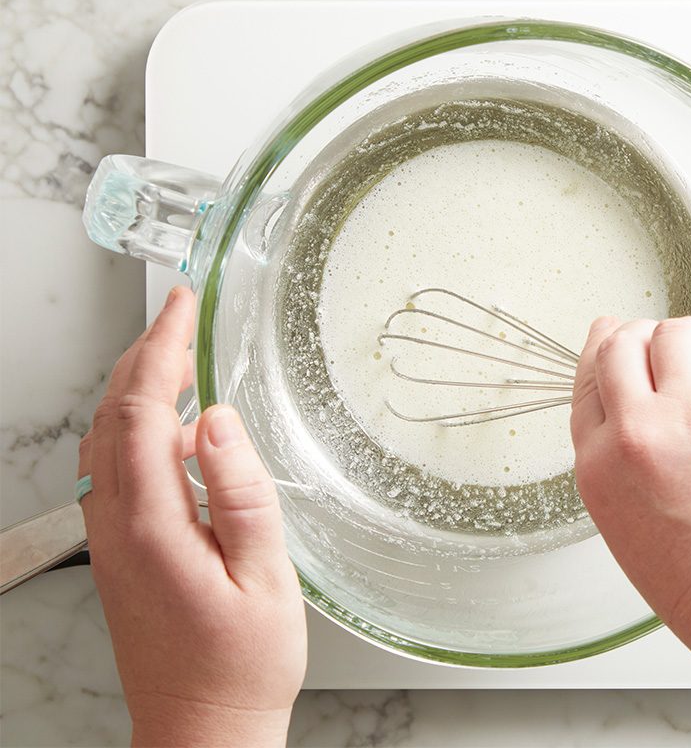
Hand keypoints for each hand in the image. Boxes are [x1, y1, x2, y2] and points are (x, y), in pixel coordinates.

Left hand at [78, 287, 305, 746]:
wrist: (202, 729)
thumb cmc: (241, 664)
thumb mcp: (265, 576)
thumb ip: (239, 493)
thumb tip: (215, 420)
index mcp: (151, 526)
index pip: (140, 412)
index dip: (161, 350)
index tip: (182, 306)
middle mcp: (115, 529)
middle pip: (111, 417)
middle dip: (143, 355)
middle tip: (179, 313)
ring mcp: (110, 542)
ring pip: (105, 441)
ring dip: (135, 387)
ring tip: (173, 353)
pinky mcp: (118, 554)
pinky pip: (112, 469)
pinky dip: (134, 425)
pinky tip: (166, 423)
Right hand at [569, 316, 690, 676]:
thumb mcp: (623, 522)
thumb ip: (616, 458)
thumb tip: (630, 400)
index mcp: (598, 464)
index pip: (587, 376)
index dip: (607, 348)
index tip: (620, 338)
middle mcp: (636, 433)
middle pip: (624, 342)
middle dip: (649, 338)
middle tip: (679, 358)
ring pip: (681, 332)